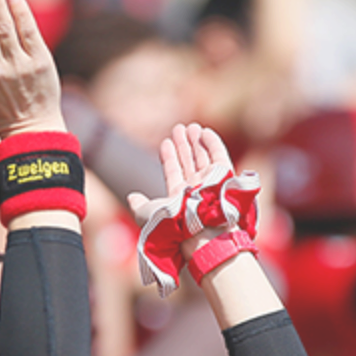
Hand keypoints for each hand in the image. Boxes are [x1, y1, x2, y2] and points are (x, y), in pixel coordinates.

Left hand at [127, 123, 233, 258]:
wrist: (197, 229)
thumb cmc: (171, 224)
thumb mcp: (146, 214)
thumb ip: (138, 205)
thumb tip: (131, 197)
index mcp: (179, 198)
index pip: (173, 173)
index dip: (169, 157)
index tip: (165, 143)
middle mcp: (196, 190)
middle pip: (188, 162)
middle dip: (183, 145)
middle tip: (178, 128)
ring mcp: (211, 183)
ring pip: (203, 157)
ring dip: (196, 141)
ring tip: (190, 126)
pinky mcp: (224, 176)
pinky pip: (219, 156)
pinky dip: (212, 143)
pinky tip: (204, 132)